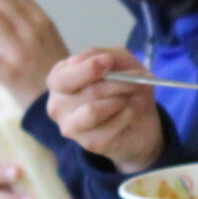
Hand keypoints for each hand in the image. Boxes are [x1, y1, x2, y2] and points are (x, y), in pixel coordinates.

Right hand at [46, 47, 163, 172]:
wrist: (140, 120)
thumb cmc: (123, 87)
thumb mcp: (118, 61)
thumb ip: (105, 55)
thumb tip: (101, 59)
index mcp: (59, 80)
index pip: (63, 77)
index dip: (87, 68)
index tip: (108, 61)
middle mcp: (57, 105)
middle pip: (83, 92)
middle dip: (115, 83)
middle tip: (137, 80)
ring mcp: (70, 127)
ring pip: (93, 111)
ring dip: (121, 100)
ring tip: (133, 96)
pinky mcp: (89, 143)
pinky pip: (109, 127)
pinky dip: (127, 115)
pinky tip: (131, 111)